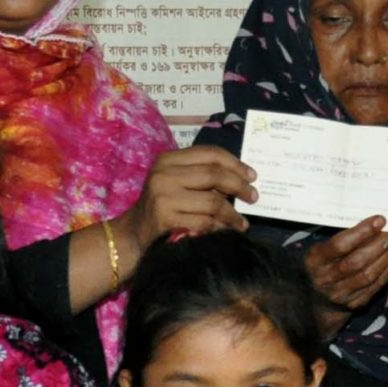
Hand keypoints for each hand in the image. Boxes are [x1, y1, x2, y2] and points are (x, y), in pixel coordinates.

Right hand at [118, 146, 253, 255]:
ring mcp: (163, 196)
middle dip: (240, 186)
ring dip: (233, 213)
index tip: (253, 176)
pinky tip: (227, 230)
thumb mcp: (177, 182)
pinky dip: (220, 227)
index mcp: (168, 159)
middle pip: (214, 175)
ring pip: (213, 201)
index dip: (235, 163)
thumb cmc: (162, 205)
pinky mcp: (166, 218)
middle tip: (254, 197)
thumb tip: (244, 178)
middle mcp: (164, 174)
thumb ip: (202, 176)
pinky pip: (204, 221)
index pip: (209, 153)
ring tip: (242, 222)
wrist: (133, 233)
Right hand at [305, 217, 387, 325]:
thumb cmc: (324, 264)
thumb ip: (344, 236)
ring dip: (386, 257)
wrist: (319, 298)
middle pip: (356, 262)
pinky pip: (376, 285)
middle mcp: (325, 279)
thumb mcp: (323, 249)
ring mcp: (340, 294)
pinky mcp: (355, 303)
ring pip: (368, 275)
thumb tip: (375, 222)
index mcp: (315, 260)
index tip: (380, 220)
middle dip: (378, 245)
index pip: (339, 245)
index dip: (362, 232)